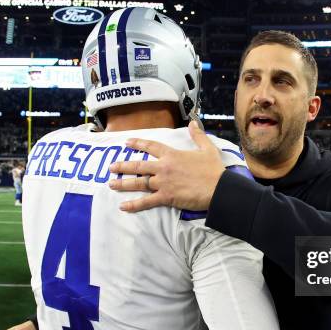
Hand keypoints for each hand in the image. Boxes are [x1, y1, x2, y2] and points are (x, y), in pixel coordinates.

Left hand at [108, 120, 224, 211]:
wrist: (219, 189)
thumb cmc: (214, 170)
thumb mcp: (207, 149)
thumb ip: (198, 135)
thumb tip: (193, 123)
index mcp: (172, 155)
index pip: (151, 146)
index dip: (138, 143)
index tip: (127, 143)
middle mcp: (164, 167)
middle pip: (139, 165)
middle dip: (123, 166)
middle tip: (111, 167)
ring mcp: (163, 183)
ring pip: (139, 182)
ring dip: (123, 184)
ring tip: (111, 184)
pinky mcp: (166, 197)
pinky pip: (147, 201)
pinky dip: (134, 205)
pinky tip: (123, 206)